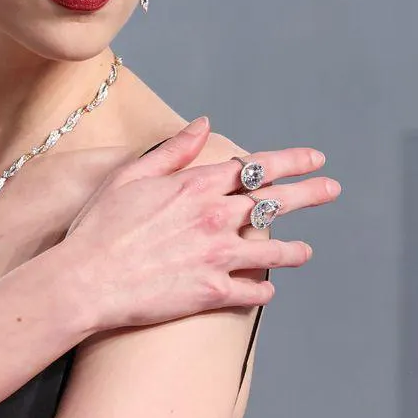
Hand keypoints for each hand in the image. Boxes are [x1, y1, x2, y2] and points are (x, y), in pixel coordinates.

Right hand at [60, 116, 337, 333]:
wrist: (86, 280)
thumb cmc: (100, 227)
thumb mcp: (132, 176)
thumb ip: (174, 150)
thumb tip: (203, 124)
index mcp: (196, 186)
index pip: (256, 167)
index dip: (290, 161)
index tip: (314, 158)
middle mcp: (215, 217)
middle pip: (275, 201)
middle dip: (309, 193)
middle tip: (331, 189)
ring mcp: (218, 256)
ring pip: (274, 251)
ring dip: (294, 250)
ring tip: (306, 250)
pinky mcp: (213, 292)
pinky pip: (254, 290)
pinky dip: (264, 289)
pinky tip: (268, 289)